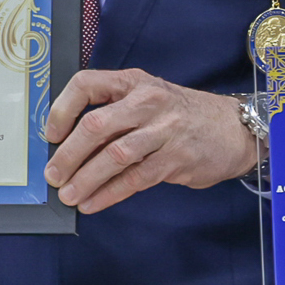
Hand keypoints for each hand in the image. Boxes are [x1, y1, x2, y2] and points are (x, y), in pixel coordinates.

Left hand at [42, 68, 259, 213]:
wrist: (233, 129)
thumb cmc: (180, 115)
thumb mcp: (147, 99)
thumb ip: (113, 113)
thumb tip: (68, 145)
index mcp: (133, 82)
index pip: (86, 84)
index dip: (62, 109)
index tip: (50, 134)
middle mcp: (147, 102)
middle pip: (97, 125)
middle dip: (69, 154)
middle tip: (53, 175)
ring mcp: (164, 130)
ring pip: (114, 155)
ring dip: (86, 179)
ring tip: (69, 195)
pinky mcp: (176, 159)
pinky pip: (135, 178)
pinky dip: (110, 193)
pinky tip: (93, 202)